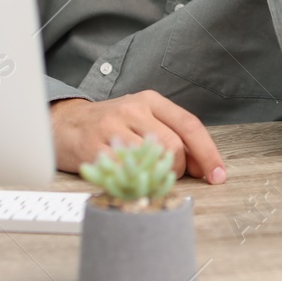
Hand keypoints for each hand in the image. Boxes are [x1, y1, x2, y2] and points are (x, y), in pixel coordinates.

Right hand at [50, 91, 225, 183]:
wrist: (64, 123)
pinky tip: (128, 178)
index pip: (189, 125)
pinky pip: (125, 171)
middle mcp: (133, 109)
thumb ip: (171, 135)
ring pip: (152, 158)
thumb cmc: (109, 123)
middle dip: (177, 169)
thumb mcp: (142, 118)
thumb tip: (202, 165)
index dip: (208, 153)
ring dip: (155, 176)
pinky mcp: (94, 147)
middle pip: (173, 145)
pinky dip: (134, 181)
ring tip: (145, 174)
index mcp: (150, 100)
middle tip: (166, 174)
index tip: (218, 175)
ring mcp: (112, 127)